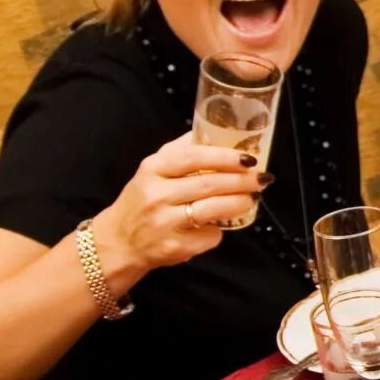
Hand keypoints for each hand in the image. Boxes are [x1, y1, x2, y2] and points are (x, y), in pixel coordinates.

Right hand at [93, 132, 265, 282]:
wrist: (118, 241)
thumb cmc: (143, 200)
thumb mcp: (154, 169)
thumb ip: (182, 151)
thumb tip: (218, 132)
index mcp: (153, 169)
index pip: (193, 157)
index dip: (225, 157)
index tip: (249, 158)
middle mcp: (156, 194)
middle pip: (209, 184)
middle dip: (242, 181)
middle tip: (261, 179)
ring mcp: (163, 222)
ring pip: (212, 209)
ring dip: (239, 202)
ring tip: (251, 197)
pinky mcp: (172, 247)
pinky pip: (208, 236)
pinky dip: (219, 230)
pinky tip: (221, 224)